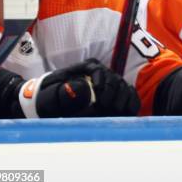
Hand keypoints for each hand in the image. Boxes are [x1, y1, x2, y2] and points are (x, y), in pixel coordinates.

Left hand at [19, 59, 139, 117]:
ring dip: (122, 102)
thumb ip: (63, 92)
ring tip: (113, 113)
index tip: (99, 98)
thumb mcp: (50, 94)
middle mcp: (101, 73)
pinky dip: (131, 105)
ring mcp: (110, 84)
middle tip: (105, 109)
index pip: (100, 70)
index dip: (102, 84)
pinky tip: (125, 114)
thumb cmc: (49, 97)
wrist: (50, 104)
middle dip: (112, 96)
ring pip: (125, 88)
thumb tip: (83, 90)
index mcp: (86, 67)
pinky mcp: (117, 95)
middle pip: (115, 80)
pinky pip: (132, 96)